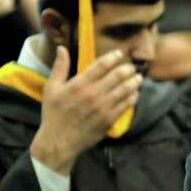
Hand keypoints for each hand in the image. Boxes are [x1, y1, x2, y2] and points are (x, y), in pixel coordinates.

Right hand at [29, 47, 142, 175]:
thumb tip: (62, 48)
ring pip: (125, 90)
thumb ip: (59, 68)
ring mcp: (103, 107)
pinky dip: (133, 97)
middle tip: (132, 67)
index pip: (102, 65)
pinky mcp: (109, 120)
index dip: (114, 57)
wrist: (59, 142)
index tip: (120, 54)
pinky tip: (135, 94)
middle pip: (118, 76)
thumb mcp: (51, 89)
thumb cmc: (54, 114)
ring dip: (134, 82)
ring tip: (138, 78)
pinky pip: (126, 105)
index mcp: (79, 84)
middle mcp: (93, 94)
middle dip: (128, 69)